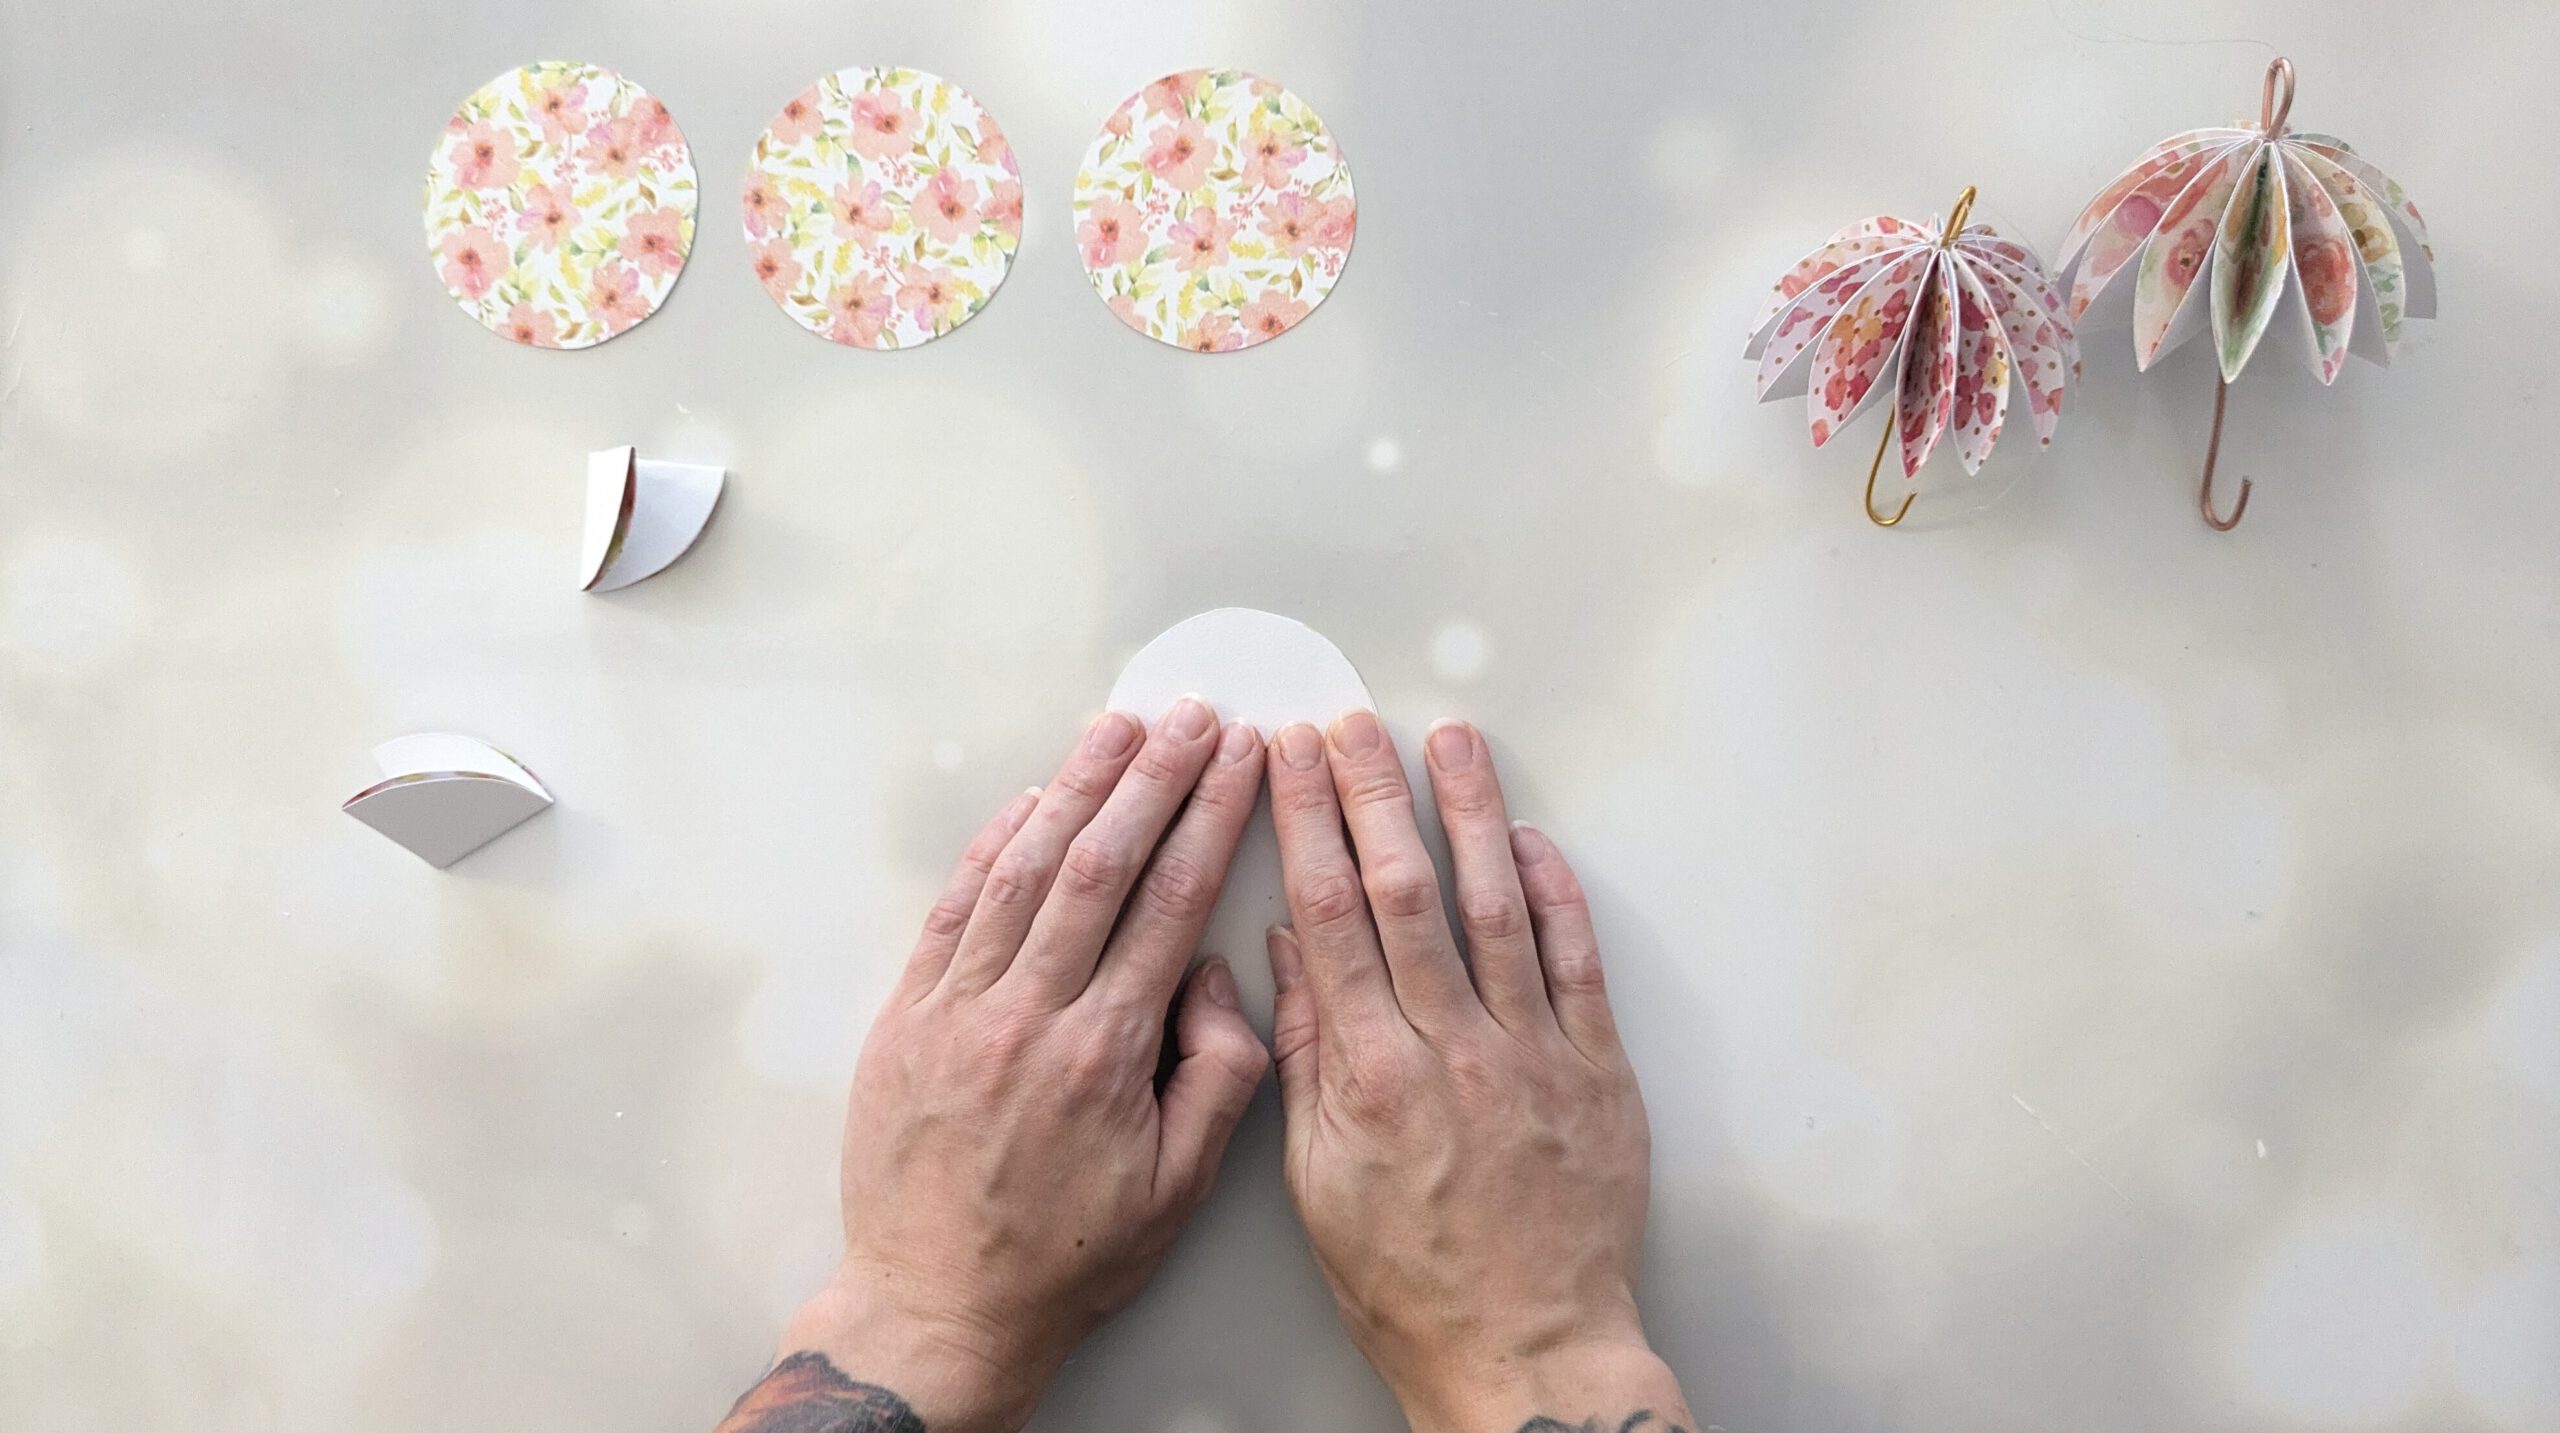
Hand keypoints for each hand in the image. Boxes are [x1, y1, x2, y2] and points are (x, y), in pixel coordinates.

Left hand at [725, 701, 1271, 1432]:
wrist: (936, 1307)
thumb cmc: (1064, 1258)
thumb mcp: (1178, 1189)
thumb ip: (1218, 1076)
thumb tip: (1220, 975)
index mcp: (1103, 1053)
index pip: (1171, 902)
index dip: (1211, 817)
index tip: (1244, 759)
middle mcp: (1027, 1015)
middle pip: (1100, 863)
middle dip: (1154, 777)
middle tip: (1194, 716)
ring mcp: (957, 1009)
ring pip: (1023, 870)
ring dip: (1075, 788)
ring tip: (1118, 728)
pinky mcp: (906, 1016)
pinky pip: (952, 909)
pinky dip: (991, 846)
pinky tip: (1029, 800)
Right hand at [1263, 713, 1689, 1432]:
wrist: (1529, 1352)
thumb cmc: (1410, 1282)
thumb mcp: (1317, 1182)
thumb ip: (1302, 1059)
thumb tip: (1285, 954)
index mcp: (1372, 1075)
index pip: (1330, 916)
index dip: (1306, 824)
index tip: (1285, 760)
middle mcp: (1453, 1050)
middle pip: (1405, 890)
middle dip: (1372, 792)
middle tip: (1350, 721)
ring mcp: (1534, 1055)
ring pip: (1496, 907)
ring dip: (1470, 813)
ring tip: (1450, 741)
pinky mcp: (1598, 1073)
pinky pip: (1577, 963)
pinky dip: (1555, 894)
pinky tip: (1529, 838)